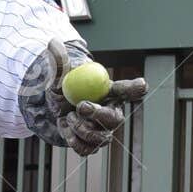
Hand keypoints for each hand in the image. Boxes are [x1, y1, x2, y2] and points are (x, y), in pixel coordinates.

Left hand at [45, 40, 146, 157]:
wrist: (52, 107)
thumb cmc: (63, 86)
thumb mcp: (59, 74)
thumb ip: (60, 62)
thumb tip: (53, 43)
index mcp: (112, 92)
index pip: (130, 90)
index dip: (137, 89)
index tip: (140, 85)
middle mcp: (113, 113)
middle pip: (115, 119)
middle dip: (98, 114)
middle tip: (80, 106)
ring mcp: (104, 131)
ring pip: (100, 138)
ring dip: (79, 127)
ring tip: (69, 116)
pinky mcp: (92, 144)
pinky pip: (86, 149)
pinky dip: (72, 139)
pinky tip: (66, 127)